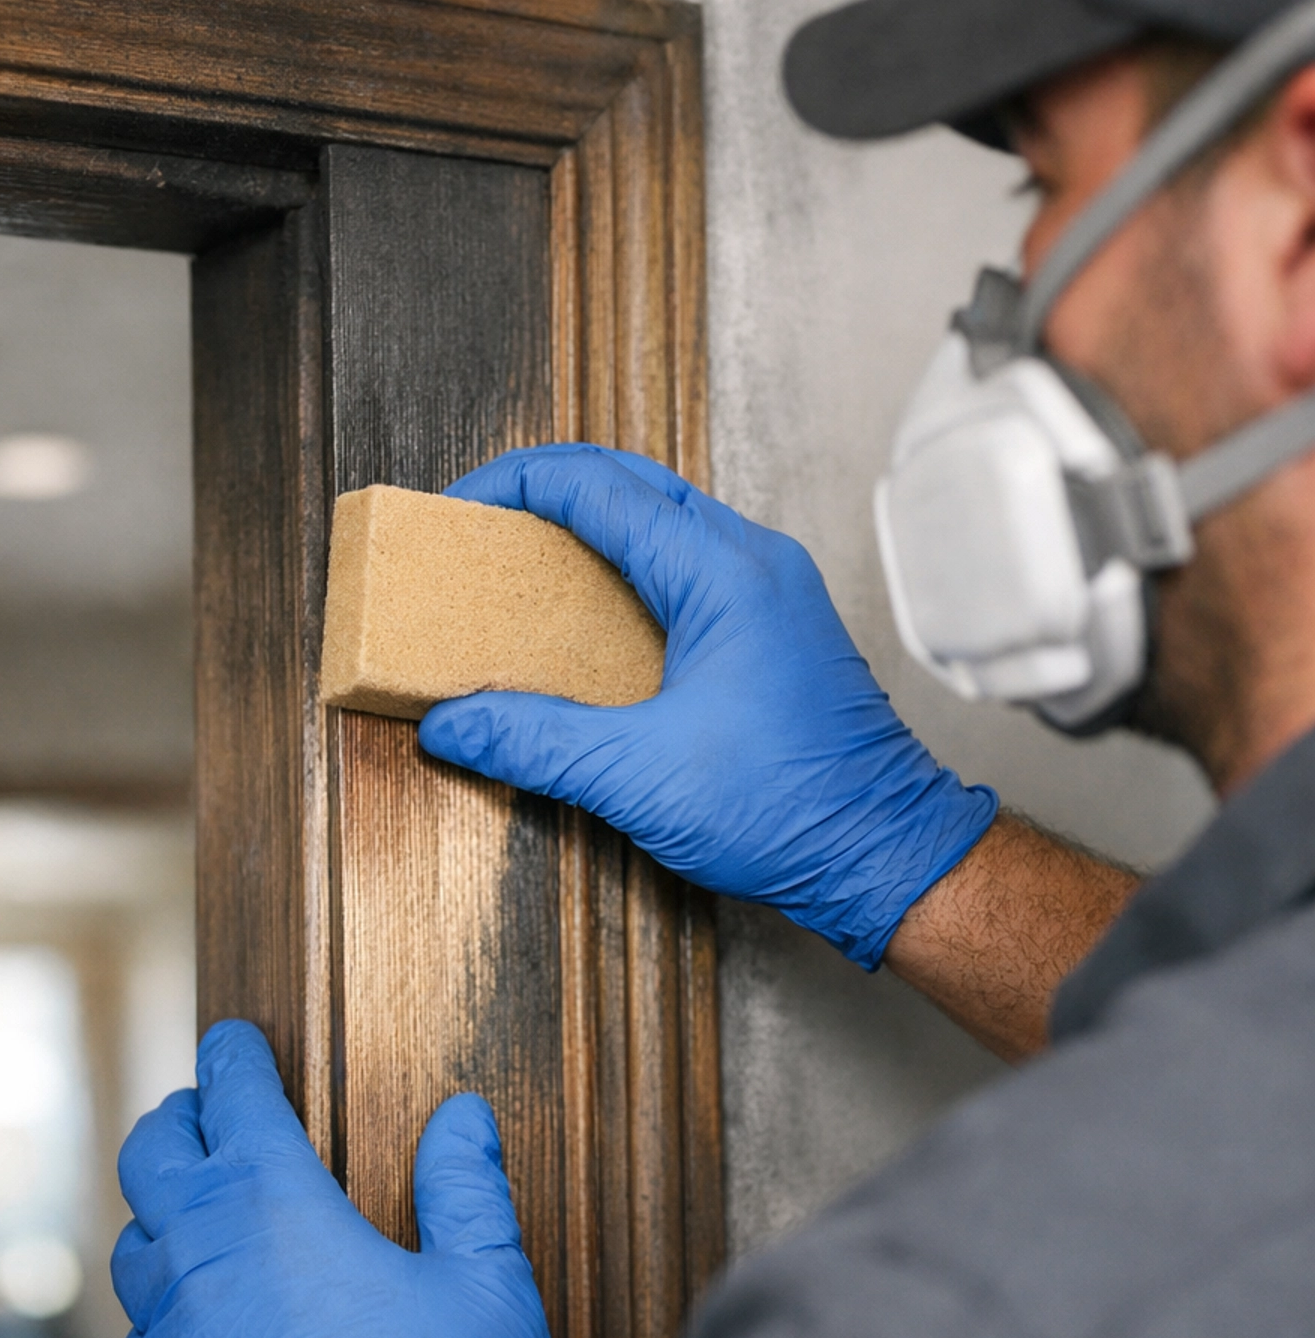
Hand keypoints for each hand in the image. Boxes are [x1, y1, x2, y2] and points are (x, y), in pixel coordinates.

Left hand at [111, 1020, 556, 1337]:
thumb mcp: (486, 1287)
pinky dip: (162, 1313)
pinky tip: (196, 1325)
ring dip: (163, 1217)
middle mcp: (203, 1259)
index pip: (234, 1098)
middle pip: (152, 1156)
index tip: (236, 1042)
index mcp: (276, 1206)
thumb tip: (464, 1118)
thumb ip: (468, 1191)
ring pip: (134, 1248)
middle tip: (205, 1113)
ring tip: (197, 1213)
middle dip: (178, 1122)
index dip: (235, 1059)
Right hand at [419, 445, 996, 969]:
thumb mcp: (637, 779)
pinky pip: (687, 564)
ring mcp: (770, 590)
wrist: (884, 855)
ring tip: (522, 565)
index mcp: (723, 574)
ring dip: (588, 528)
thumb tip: (454, 724)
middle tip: (480, 526)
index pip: (598, 487)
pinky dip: (626, 569)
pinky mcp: (773, 626)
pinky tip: (587, 618)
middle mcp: (753, 563)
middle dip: (546, 491)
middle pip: (630, 482)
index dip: (515, 486)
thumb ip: (535, 742)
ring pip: (662, 519)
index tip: (459, 509)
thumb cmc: (796, 812)